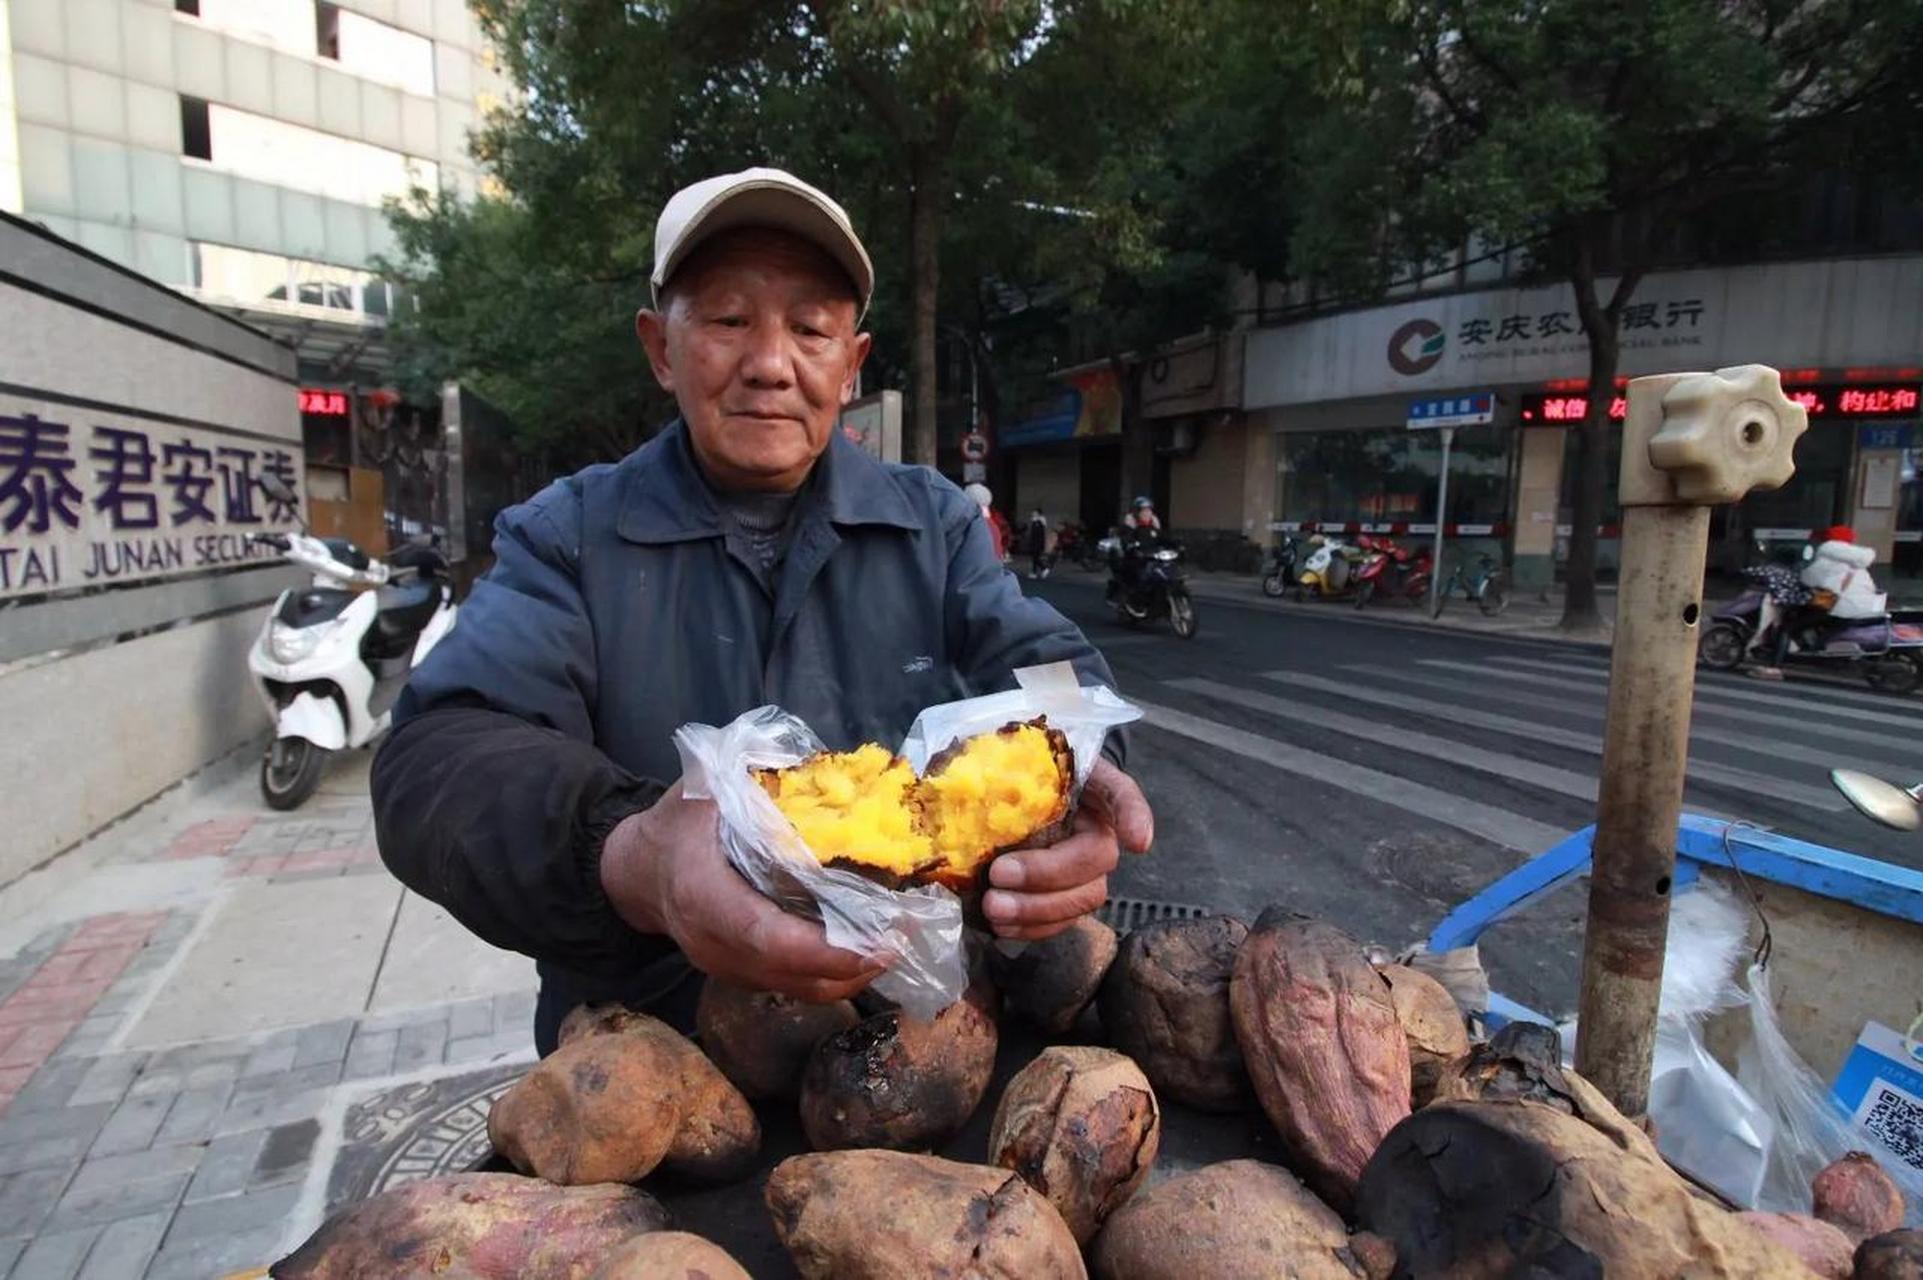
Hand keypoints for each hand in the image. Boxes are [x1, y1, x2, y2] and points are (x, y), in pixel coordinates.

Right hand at [600, 781, 885, 1001]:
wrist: (636, 871)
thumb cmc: (677, 825)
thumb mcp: (703, 787)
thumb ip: (752, 773)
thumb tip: (815, 764)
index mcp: (704, 896)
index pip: (767, 936)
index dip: (826, 946)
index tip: (879, 939)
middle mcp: (714, 944)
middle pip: (793, 974)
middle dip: (855, 964)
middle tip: (905, 938)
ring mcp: (727, 967)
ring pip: (798, 988)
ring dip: (852, 974)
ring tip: (897, 944)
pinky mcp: (742, 975)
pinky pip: (794, 985)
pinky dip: (835, 973)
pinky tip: (868, 948)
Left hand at [982, 759, 1153, 940]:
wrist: (1004, 793)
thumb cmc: (1007, 770)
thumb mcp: (1002, 756)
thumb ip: (995, 765)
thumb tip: (962, 787)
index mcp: (1087, 783)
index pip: (1120, 792)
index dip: (1133, 816)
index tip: (1136, 841)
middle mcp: (1097, 825)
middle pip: (1097, 856)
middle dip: (1050, 872)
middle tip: (999, 874)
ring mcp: (1086, 866)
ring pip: (1085, 896)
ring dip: (1039, 909)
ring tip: (994, 908)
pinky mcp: (1067, 895)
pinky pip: (1064, 920)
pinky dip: (1033, 928)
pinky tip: (1002, 926)